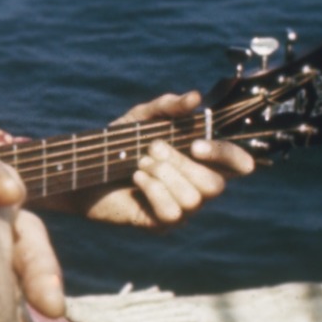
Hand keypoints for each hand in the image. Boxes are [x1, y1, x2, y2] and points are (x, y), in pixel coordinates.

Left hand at [61, 91, 256, 228]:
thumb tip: (195, 97)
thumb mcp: (141, 118)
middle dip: (181, 163)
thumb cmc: (118, 143)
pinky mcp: (161, 224)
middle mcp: (198, 186)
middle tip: (152, 148)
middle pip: (215, 185)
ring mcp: (182, 208)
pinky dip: (153, 191)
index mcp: (202, 160)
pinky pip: (172, 212)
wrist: (84, 169)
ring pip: (193, 199)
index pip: (238, 164)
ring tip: (140, 163)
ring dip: (163, 175)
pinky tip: (136, 179)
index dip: (227, 156)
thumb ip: (167, 106)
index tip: (197, 145)